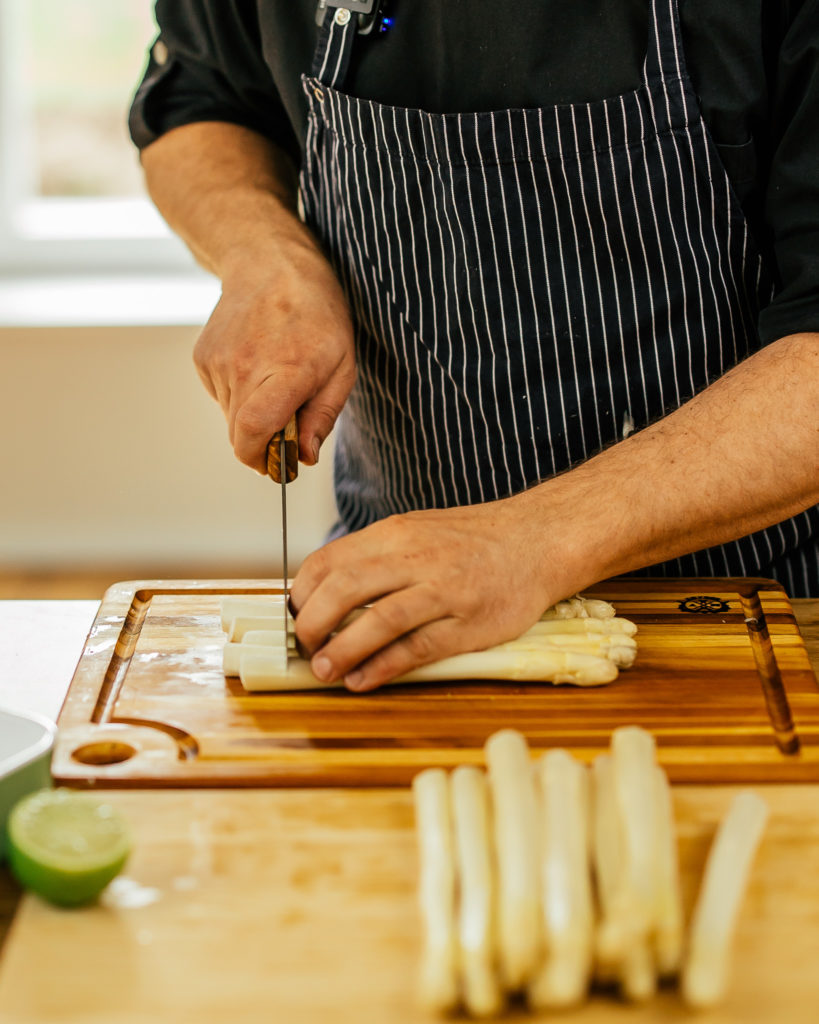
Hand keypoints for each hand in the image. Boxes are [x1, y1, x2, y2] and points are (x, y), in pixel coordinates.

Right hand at [193, 231, 355, 472]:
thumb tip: (304, 457)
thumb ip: (322, 416)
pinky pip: (221, 397)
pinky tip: (256, 363)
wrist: (270, 264)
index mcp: (285, 371)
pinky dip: (239, 394)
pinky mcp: (203, 358)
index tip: (277, 466)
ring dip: (253, 414)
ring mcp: (218, 363)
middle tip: (288, 424)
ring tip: (275, 377)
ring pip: (231, 417)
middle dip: (263, 443)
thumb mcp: (342, 366)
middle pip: (240, 434)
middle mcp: (244, 368)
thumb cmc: (316, 313)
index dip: (262, 459)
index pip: (255, 432)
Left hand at [290, 492, 563, 690]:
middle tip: (305, 648)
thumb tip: (326, 592)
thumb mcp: (418, 530)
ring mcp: (444, 591)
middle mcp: (415, 558)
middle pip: (344, 590)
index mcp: (395, 534)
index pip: (328, 561)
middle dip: (312, 625)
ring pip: (378, 621)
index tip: (295, 617)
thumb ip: (376, 557)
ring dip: (343, 651)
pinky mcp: (468, 624)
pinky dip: (383, 667)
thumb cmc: (475, 541)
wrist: (539, 539)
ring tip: (325, 671)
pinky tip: (364, 679)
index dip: (301, 594)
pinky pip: (417, 648)